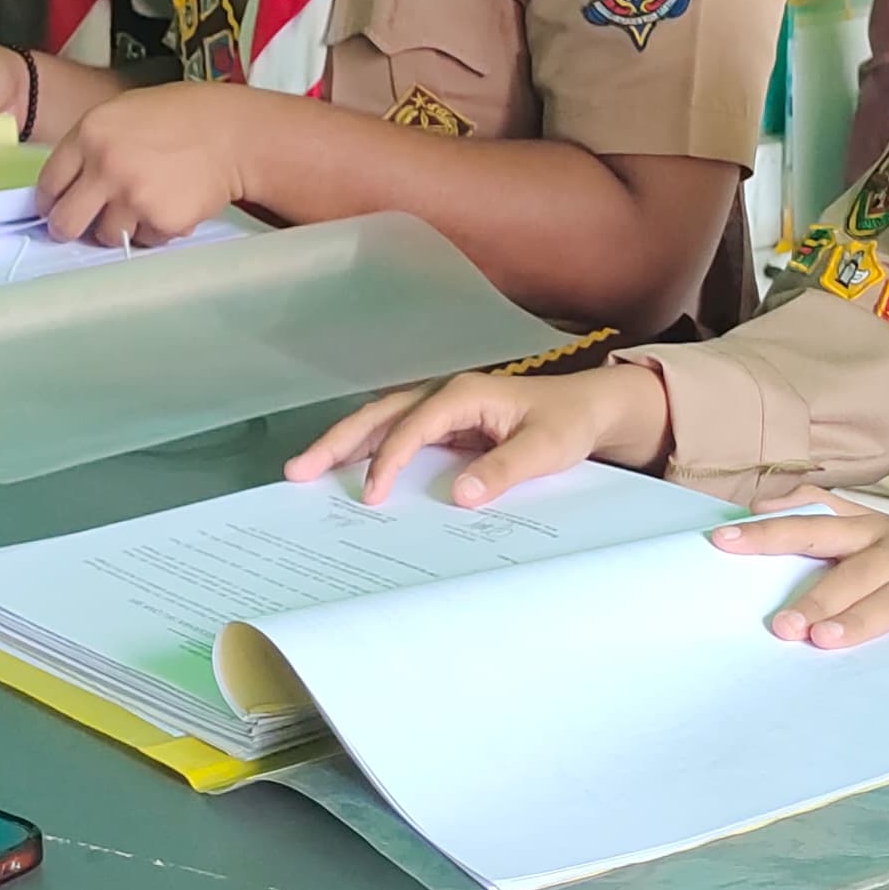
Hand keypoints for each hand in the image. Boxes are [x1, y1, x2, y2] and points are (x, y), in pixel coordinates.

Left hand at [35, 84, 264, 247]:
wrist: (232, 132)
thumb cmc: (180, 118)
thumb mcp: (123, 113)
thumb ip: (91, 146)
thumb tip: (65, 187)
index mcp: (90, 134)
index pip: (49, 185)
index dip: (50, 202)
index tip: (56, 209)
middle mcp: (105, 166)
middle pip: (65, 222)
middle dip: (71, 229)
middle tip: (82, 228)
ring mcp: (133, 196)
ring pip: (106, 236)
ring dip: (122, 228)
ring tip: (146, 204)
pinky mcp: (161, 220)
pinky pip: (145, 240)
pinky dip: (155, 230)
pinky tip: (170, 204)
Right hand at [290, 362, 672, 503]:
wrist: (591, 409)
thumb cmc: (569, 423)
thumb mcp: (547, 448)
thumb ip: (504, 469)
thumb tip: (460, 496)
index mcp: (464, 394)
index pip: (412, 427)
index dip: (387, 460)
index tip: (370, 495)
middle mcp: (444, 394)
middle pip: (378, 415)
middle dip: (336, 441)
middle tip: (297, 470)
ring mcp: (440, 408)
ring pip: (379, 421)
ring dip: (343, 443)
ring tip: (304, 471)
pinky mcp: (443, 425)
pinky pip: (396, 435)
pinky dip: (366, 450)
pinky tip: (345, 473)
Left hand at [706, 494, 888, 664]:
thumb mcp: (887, 537)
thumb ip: (833, 523)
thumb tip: (767, 508)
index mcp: (875, 532)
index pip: (815, 525)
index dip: (770, 531)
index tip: (723, 539)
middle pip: (854, 568)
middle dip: (816, 596)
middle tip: (781, 627)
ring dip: (863, 618)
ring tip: (828, 640)